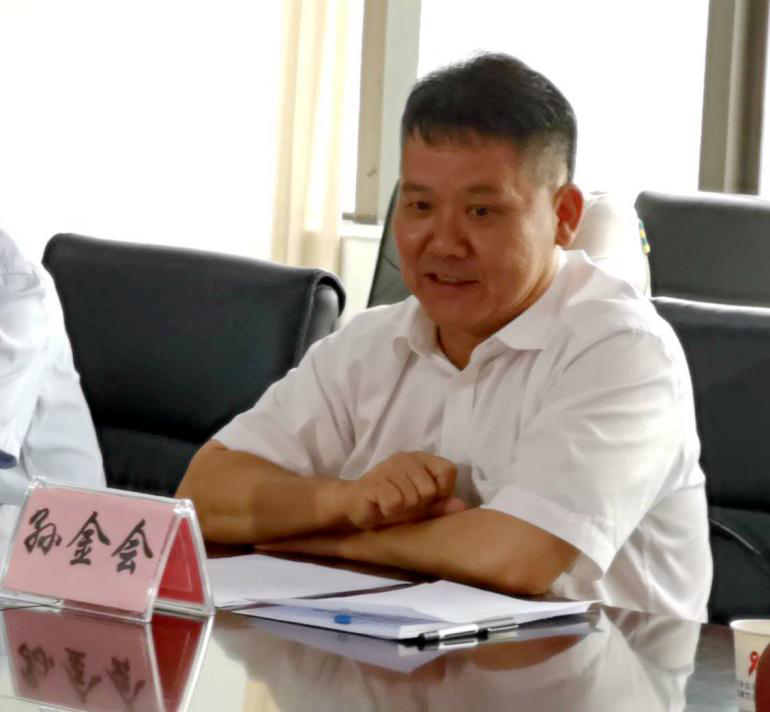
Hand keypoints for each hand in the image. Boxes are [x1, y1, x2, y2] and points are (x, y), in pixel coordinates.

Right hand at [342, 451, 466, 529]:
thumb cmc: (391, 505)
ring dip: (403, 511)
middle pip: (430, 490)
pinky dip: (389, 512)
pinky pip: (394, 503)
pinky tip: (380, 507)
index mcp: (421, 459)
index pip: (448, 470)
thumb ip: (441, 507)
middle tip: (403, 505)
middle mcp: (406, 458)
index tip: (428, 500)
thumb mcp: (421, 508)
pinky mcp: (374, 481)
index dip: (442, 491)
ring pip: (413, 499)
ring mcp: (388, 467)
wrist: (354, 506)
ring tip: (391, 506)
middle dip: (419, 506)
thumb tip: (462, 506)